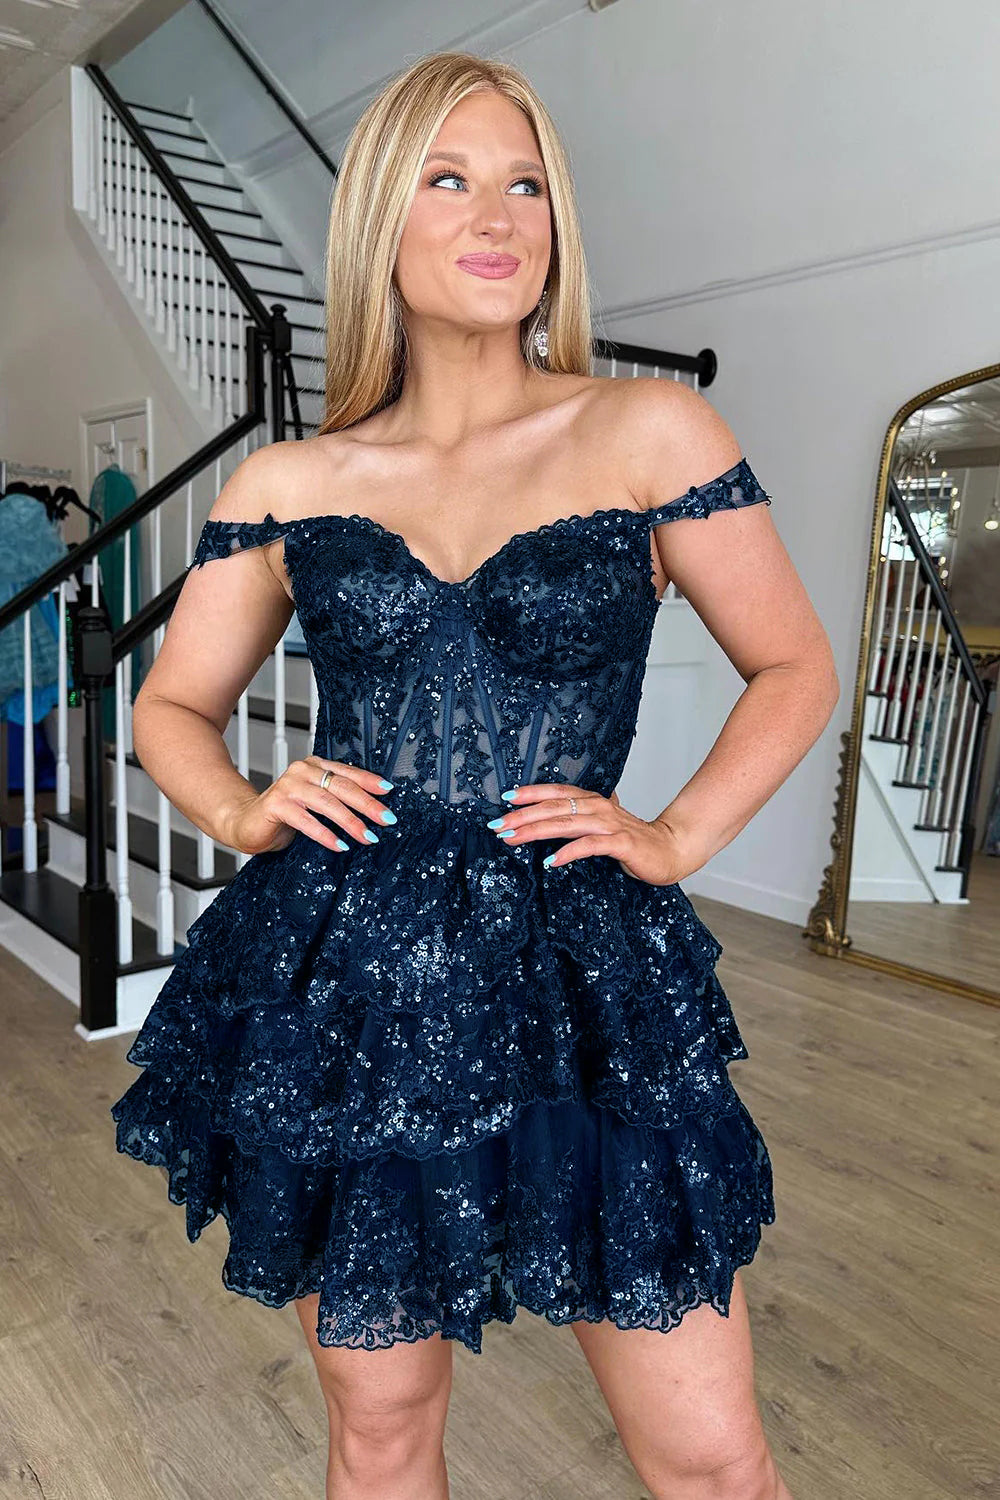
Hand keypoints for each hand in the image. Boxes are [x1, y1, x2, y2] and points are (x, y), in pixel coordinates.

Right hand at [223, 756, 395, 854]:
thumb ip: (338, 799)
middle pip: (341, 787)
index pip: (348, 773)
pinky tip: (340, 845)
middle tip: (386, 820)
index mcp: (315, 766)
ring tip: (367, 837)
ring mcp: (288, 786)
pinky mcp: (276, 805)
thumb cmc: (287, 815)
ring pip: (327, 803)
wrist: (247, 823)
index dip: (370, 782)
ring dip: (350, 821)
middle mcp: (302, 771)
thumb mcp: (317, 804)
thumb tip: (374, 812)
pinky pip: (306, 820)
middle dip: (367, 805)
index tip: (389, 792)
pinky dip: (325, 834)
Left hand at [487, 784, 702, 885]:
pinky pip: (589, 846)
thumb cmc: (634, 841)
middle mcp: (599, 807)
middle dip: (522, 815)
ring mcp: (610, 824)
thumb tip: (552, 817)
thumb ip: (581, 819)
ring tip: (512, 838)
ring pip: (566, 823)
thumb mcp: (603, 826)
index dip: (530, 793)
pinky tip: (550, 862)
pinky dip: (568, 852)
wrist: (672, 849)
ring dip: (536, 830)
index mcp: (593, 801)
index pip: (556, 792)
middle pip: (554, 807)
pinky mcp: (621, 843)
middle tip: (497, 824)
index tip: (505, 798)